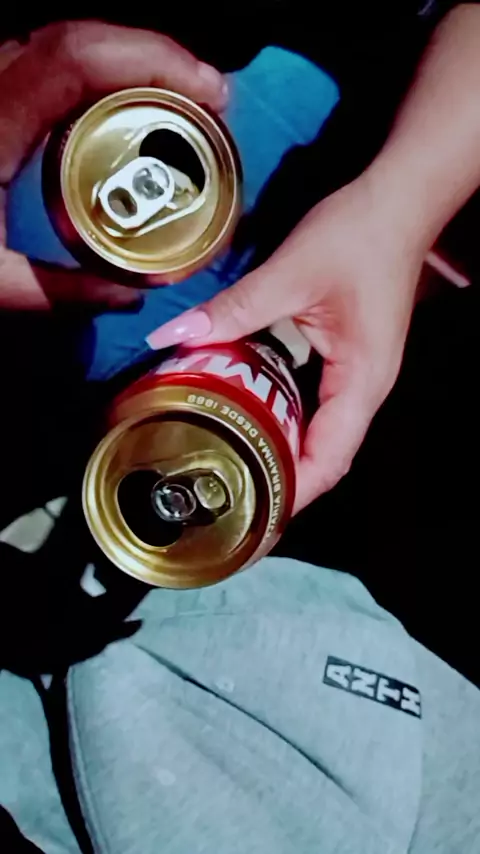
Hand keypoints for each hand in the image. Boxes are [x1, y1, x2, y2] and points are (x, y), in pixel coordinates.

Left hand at [0, 21, 226, 309]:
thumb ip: (58, 290)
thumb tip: (129, 296)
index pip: (78, 57)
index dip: (152, 58)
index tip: (209, 91)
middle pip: (82, 38)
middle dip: (157, 57)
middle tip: (211, 99)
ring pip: (67, 45)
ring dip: (131, 63)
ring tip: (183, 102)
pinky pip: (51, 67)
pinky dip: (101, 77)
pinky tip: (129, 110)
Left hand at [146, 172, 425, 511]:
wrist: (396, 204)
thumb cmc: (357, 237)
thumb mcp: (289, 274)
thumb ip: (233, 310)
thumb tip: (172, 336)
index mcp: (361, 381)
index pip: (328, 460)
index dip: (290, 493)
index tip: (247, 509)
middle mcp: (366, 390)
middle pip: (325, 459)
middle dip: (280, 483)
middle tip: (227, 491)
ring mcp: (360, 379)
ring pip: (322, 438)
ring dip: (282, 455)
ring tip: (232, 464)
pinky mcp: (349, 364)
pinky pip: (319, 411)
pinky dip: (286, 423)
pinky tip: (251, 416)